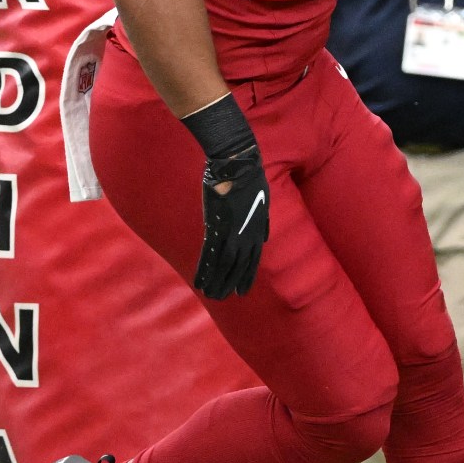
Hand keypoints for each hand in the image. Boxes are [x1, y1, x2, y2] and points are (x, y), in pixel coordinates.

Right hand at [193, 140, 268, 297]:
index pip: (253, 260)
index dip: (246, 277)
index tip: (241, 291)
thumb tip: (265, 237)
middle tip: (221, 298)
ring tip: (209, 295)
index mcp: (257, 230)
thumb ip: (263, 222)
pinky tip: (198, 281)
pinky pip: (209, 255)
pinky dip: (204, 270)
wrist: (238, 164)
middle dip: (229, 284)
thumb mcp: (264, 201)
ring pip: (224, 266)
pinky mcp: (216, 227)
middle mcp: (246, 236)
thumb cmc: (250, 178)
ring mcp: (232, 233)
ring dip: (216, 281)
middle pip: (238, 267)